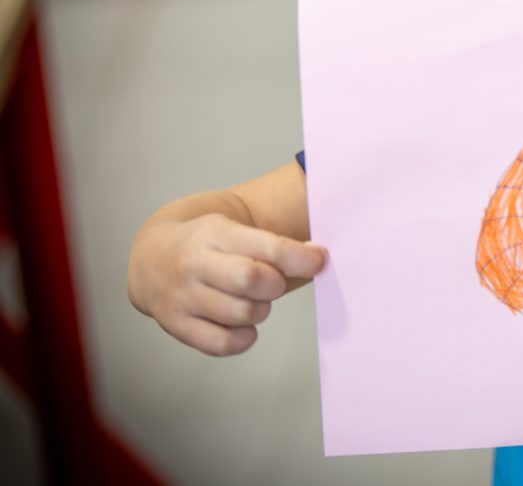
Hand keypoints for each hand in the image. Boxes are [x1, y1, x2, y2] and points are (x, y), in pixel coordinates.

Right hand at [127, 213, 325, 355]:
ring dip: (260, 310)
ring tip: (251, 299)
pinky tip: (242, 324)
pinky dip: (243, 338)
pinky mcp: (176, 325)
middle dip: (275, 285)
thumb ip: (275, 244)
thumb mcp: (235, 229)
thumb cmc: (209, 245)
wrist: (152, 257)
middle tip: (271, 283)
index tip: (320, 261)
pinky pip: (222, 343)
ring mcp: (182, 296)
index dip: (301, 258)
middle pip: (252, 280)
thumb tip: (318, 259)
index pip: (268, 247)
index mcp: (215, 233)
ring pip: (242, 314)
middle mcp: (194, 264)